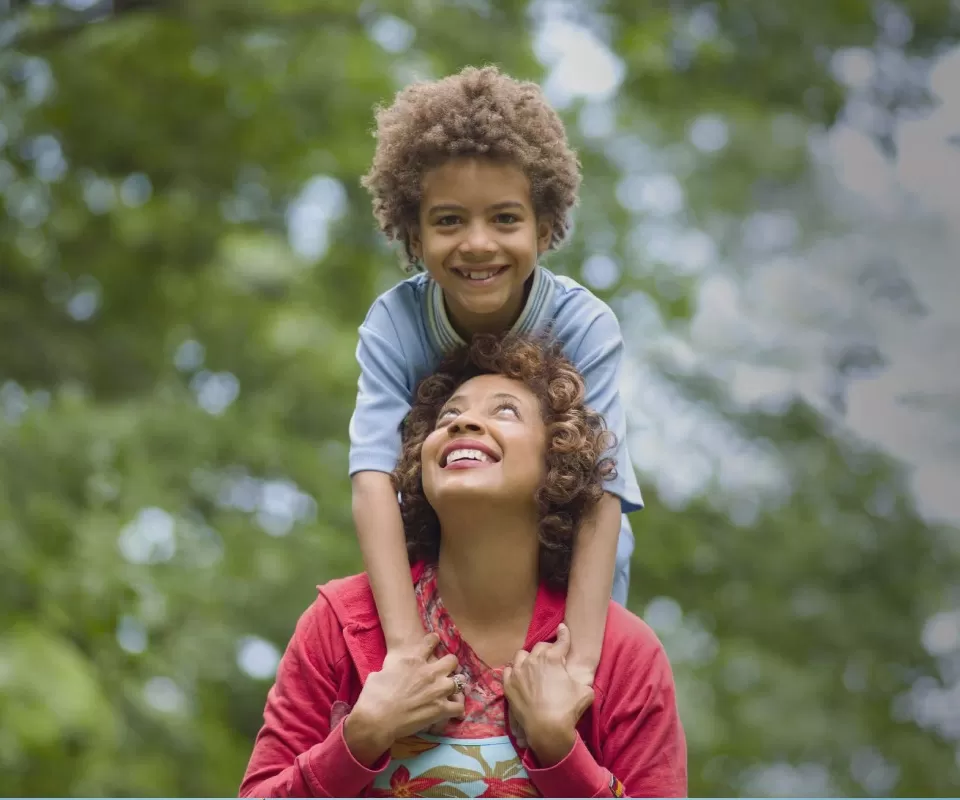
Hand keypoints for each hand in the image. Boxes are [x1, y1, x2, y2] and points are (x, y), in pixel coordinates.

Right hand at [345, 633, 464, 765]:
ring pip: (459, 682)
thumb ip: (391, 669)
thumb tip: (388, 672)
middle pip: (452, 660)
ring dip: (455, 686)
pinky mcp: (441, 708)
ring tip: (451, 692)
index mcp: (413, 660)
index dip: (434, 641)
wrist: (377, 718)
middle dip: (449, 665)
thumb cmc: (373, 696)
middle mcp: (429, 671)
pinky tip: (452, 711)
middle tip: (445, 671)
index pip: (431, 642)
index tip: (435, 641)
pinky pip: (459, 707)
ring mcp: (438, 689)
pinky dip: (456, 709)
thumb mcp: (379, 673)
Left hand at [503, 624, 594, 766]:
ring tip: (534, 666)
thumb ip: (581, 679)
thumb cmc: (567, 709)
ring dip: (529, 658)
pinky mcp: (508, 684)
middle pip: (540, 646)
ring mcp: (518, 671)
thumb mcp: (585, 691)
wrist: (546, 728)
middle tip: (552, 658)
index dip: (564, 634)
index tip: (563, 628)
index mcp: (552, 658)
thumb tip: (582, 679)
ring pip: (522, 655)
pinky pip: (509, 670)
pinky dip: (515, 671)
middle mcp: (533, 660)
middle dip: (548, 649)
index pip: (561, 641)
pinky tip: (520, 676)